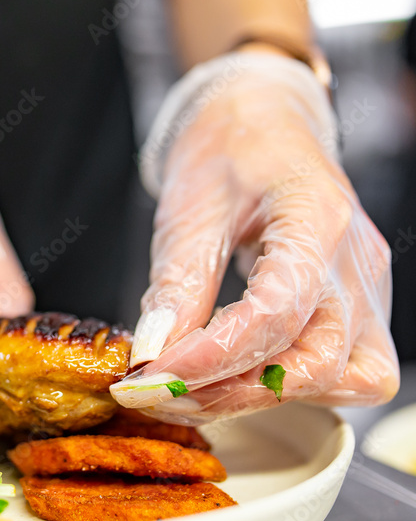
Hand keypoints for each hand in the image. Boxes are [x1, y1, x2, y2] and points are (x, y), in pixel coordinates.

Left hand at [111, 51, 399, 421]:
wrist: (264, 123)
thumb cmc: (230, 151)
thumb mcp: (189, 208)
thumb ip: (176, 283)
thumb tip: (154, 353)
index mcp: (317, 219)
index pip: (276, 313)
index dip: (212, 357)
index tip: (152, 374)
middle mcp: (357, 264)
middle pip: (317, 363)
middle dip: (231, 391)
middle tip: (158, 391)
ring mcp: (366, 292)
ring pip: (345, 381)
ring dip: (263, 397)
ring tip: (191, 388)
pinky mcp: (357, 311)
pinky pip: (344, 374)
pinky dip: (288, 388)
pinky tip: (232, 377)